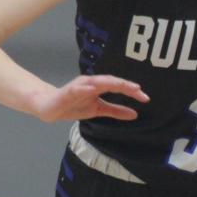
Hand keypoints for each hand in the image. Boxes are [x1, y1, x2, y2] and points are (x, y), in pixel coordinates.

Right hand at [31, 75, 148, 121]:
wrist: (50, 108)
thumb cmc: (74, 105)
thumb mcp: (99, 110)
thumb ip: (116, 111)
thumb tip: (135, 114)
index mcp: (99, 86)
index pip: (118, 86)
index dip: (132, 91)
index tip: (145, 97)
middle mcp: (90, 83)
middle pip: (110, 81)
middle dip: (124, 85)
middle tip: (138, 90)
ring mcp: (79, 86)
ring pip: (96, 82)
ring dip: (109, 82)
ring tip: (122, 86)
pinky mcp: (67, 92)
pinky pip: (76, 89)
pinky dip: (84, 88)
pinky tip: (92, 89)